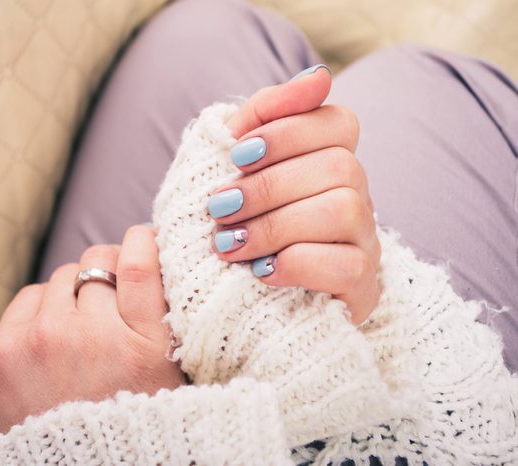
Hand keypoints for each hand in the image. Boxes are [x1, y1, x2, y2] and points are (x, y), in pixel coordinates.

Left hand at [0, 226, 183, 438]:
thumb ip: (162, 319)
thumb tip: (150, 249)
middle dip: (106, 271)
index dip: (141, 239)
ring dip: (74, 292)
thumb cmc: (128, 425)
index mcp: (146, 346)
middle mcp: (95, 336)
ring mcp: (45, 340)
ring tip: (80, 326)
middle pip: (98, 261)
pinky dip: (42, 307)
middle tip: (109, 298)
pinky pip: (28, 296)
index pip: (140, 260)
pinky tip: (51, 334)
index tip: (143, 240)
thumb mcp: (167, 379)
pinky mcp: (4, 351)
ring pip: (61, 275)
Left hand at [212, 66, 379, 324]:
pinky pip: (346, 266)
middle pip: (340, 167)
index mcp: (331, 161)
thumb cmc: (236, 223)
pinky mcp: (362, 289)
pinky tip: (259, 271)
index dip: (288, 132)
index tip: (237, 155)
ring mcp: (366, 243)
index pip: (338, 123)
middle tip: (219, 207)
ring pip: (344, 210)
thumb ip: (267, 114)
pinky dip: (294, 264)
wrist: (230, 297)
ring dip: (274, 226)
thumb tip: (318, 77)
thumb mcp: (237, 167)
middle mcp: (358, 198)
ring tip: (229, 244)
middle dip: (268, 185)